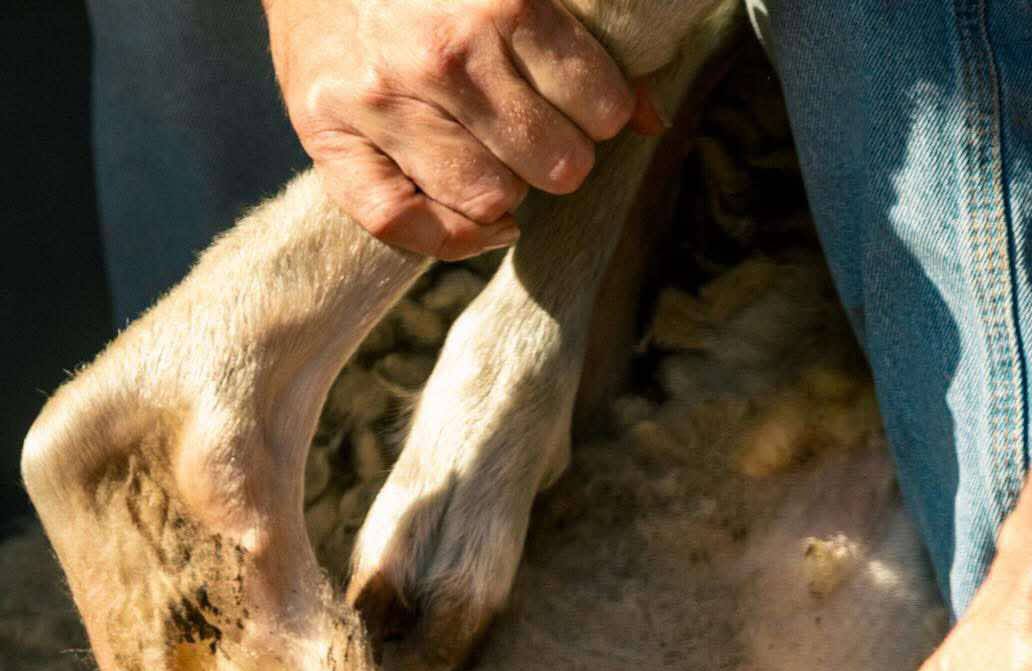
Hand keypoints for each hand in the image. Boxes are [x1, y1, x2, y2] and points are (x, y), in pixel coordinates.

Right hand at [265, 0, 659, 257]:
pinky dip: (451, 236)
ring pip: (488, 199)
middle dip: (555, 158)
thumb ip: (586, 47)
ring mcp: (383, 100)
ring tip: (489, 155)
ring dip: (502, 191)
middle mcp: (444, 52)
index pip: (600, 108)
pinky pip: (408, 226)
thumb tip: (649, 121)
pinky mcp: (332, 141)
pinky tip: (475, 217)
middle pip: (554, 165)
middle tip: (532, 136)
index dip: (599, 116)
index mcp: (503, 1)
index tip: (578, 107)